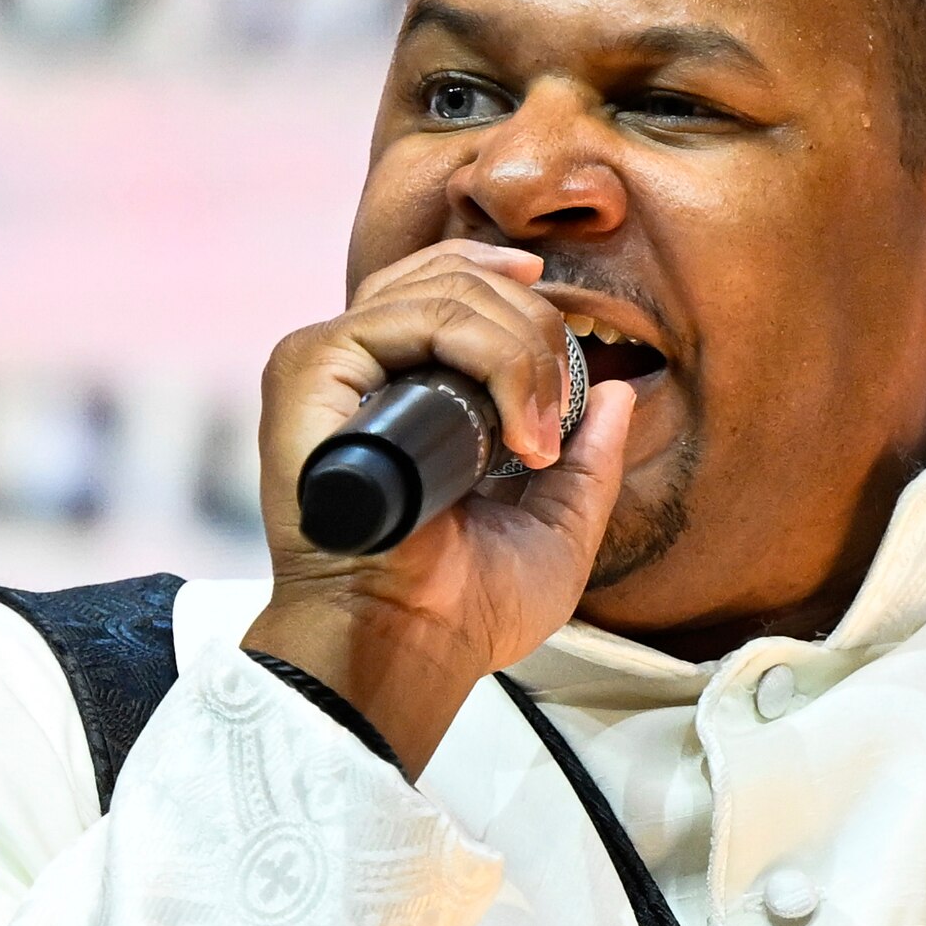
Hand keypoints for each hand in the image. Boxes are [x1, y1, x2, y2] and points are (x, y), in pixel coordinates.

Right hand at [239, 239, 639, 773]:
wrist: (414, 646)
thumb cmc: (467, 606)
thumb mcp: (556, 522)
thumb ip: (588, 456)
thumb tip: (615, 390)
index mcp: (399, 391)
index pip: (444, 285)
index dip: (504, 285)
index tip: (570, 324)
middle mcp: (360, 369)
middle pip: (452, 278)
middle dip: (535, 332)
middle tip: (558, 424)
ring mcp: (329, 365)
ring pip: (440, 291)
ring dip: (519, 352)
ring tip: (537, 439)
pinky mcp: (310, 371)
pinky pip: (409, 316)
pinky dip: (484, 357)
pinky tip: (513, 431)